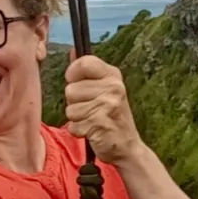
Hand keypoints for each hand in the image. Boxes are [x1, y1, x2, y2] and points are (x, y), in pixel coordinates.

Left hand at [64, 50, 143, 165]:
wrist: (127, 146)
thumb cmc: (112, 115)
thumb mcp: (105, 88)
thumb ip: (87, 71)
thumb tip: (73, 51)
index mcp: (113, 76)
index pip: (84, 62)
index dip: (73, 73)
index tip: (76, 81)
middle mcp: (113, 88)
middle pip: (70, 89)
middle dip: (75, 102)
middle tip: (91, 108)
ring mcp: (107, 106)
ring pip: (70, 108)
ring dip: (77, 117)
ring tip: (92, 119)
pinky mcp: (99, 124)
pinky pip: (73, 125)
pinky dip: (79, 130)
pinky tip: (92, 130)